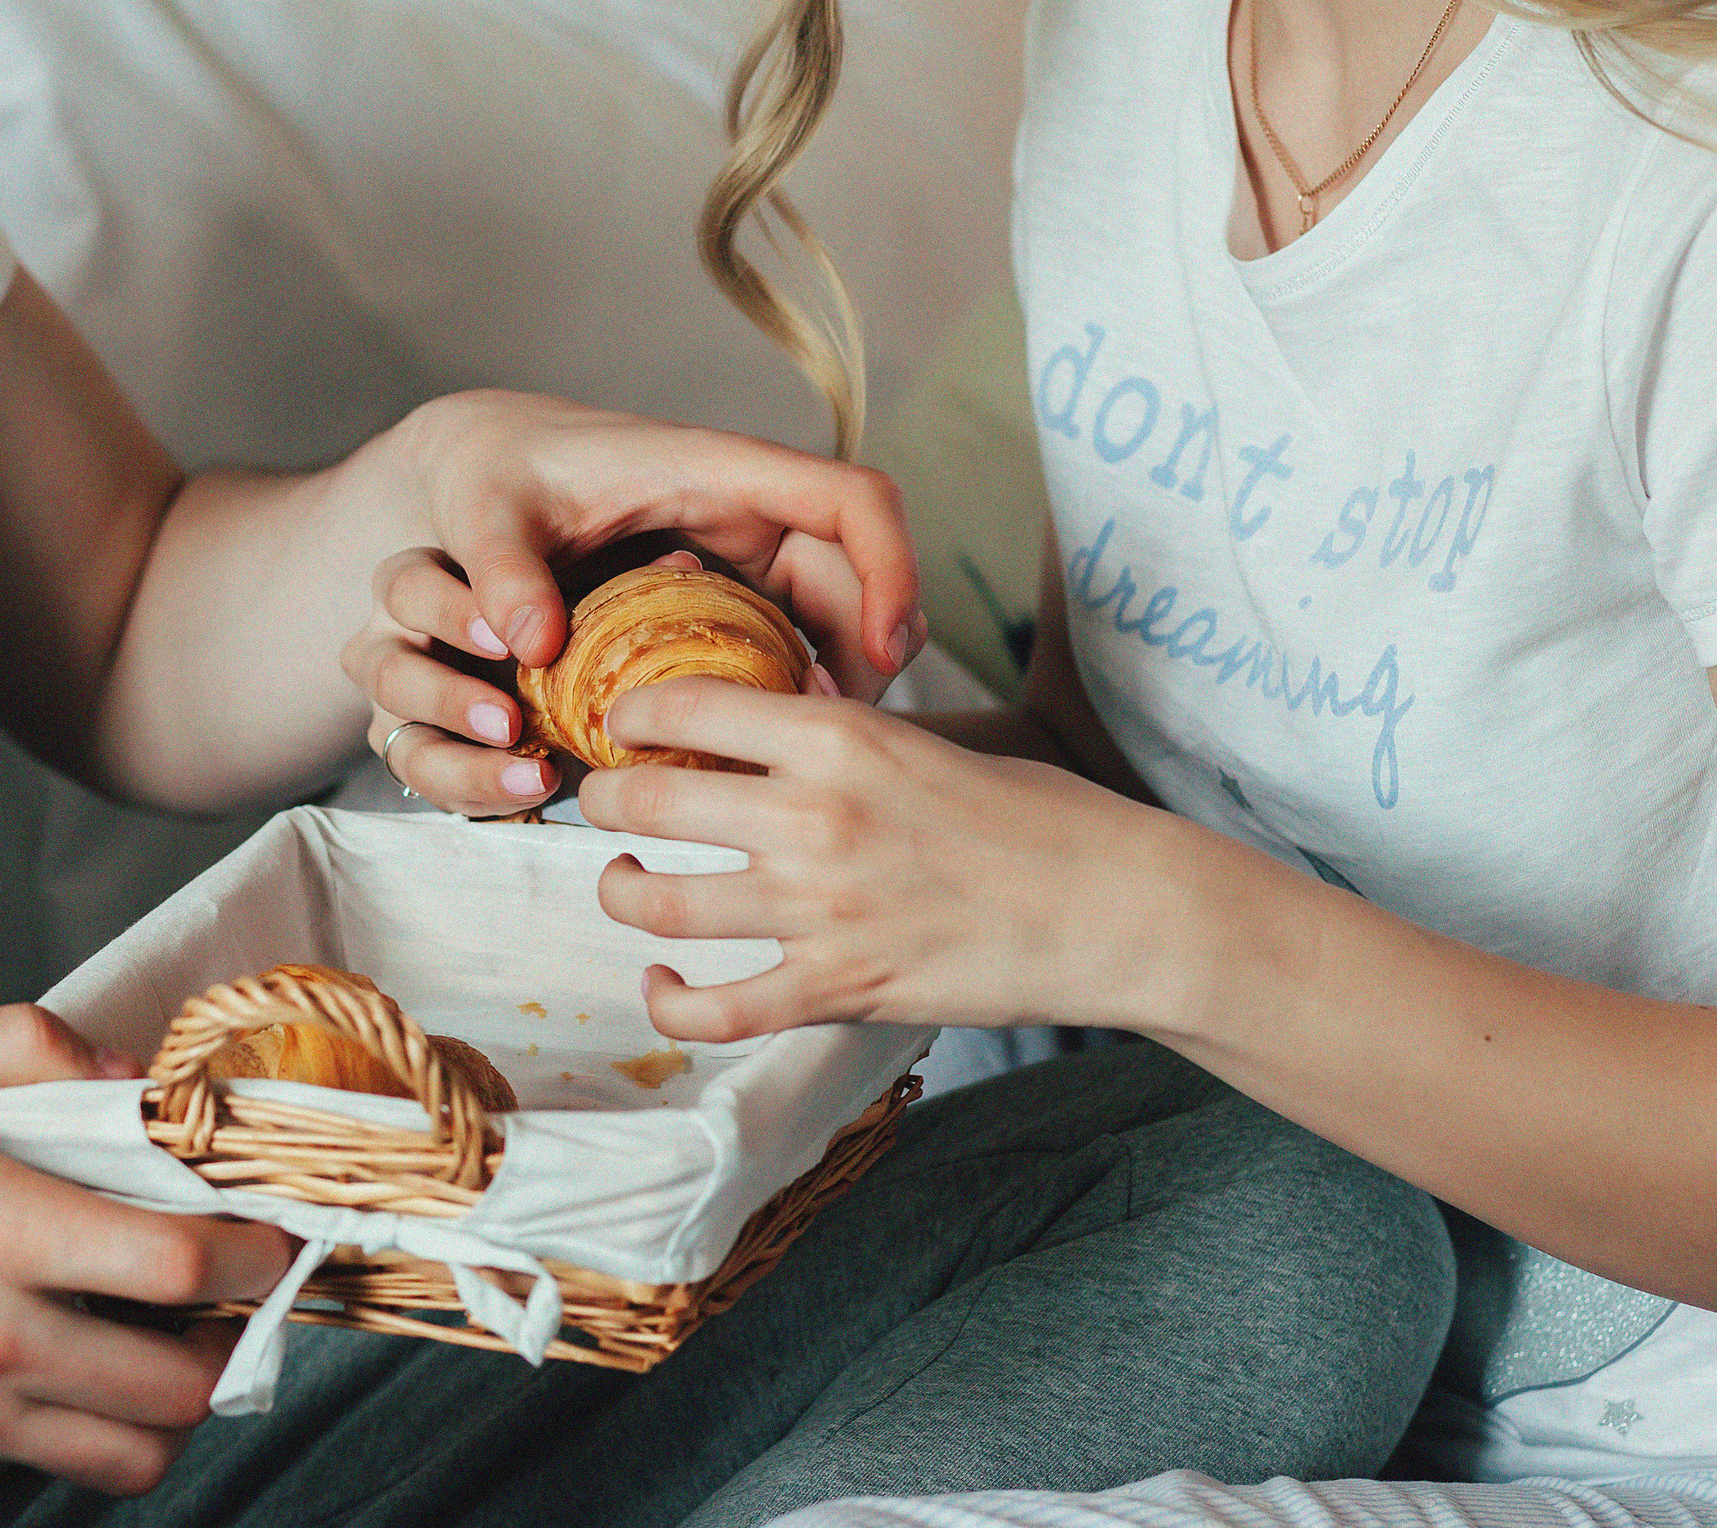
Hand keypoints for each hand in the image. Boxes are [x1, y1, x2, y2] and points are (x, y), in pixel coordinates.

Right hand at [0, 1006, 292, 1493]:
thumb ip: (21, 1046)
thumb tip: (126, 1070)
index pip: (184, 1267)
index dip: (255, 1251)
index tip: (270, 1230)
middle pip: (186, 1383)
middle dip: (232, 1338)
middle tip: (224, 1292)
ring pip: (132, 1452)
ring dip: (172, 1401)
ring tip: (158, 1339)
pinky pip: (44, 1458)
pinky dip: (77, 1420)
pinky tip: (49, 1354)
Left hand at [341, 390, 923, 816]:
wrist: (476, 463)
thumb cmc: (489, 472)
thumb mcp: (486, 513)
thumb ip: (504, 569)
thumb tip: (532, 643)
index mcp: (717, 469)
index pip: (853, 498)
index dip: (892, 566)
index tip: (888, 648)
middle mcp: (746, 506)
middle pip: (858, 570)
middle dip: (874, 648)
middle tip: (854, 734)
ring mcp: (740, 549)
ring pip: (831, 609)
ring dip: (840, 674)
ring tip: (819, 753)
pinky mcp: (722, 588)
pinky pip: (786, 632)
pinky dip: (791, 684)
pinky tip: (768, 746)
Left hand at [579, 678, 1188, 1038]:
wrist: (1112, 908)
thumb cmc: (1039, 816)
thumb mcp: (933, 740)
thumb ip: (841, 738)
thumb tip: (764, 725)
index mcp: (838, 736)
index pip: (682, 705)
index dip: (632, 714)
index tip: (624, 723)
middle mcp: (811, 817)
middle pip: (643, 800)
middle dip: (603, 800)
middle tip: (605, 802)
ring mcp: (818, 911)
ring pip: (655, 905)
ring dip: (620, 892)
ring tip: (625, 882)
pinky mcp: (836, 990)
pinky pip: (713, 1010)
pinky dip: (668, 1002)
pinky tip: (663, 984)